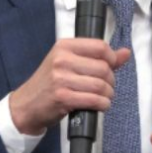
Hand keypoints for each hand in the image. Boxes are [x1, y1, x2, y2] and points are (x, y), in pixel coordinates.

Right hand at [9, 38, 131, 135]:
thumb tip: (125, 53)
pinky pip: (94, 100)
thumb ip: (98, 57)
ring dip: (107, 95)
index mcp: (64, 46)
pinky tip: (99, 105)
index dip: (112, 59)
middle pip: (103, 68)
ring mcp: (60, 78)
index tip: (110, 67)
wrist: (26, 104)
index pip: (100, 47)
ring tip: (102, 97)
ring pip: (101, 85)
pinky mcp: (62, 97)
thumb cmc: (49, 83)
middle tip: (104, 87)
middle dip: (110, 81)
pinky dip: (102, 105)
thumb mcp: (69, 63)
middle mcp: (61, 59)